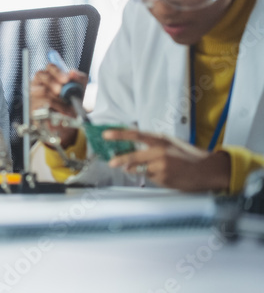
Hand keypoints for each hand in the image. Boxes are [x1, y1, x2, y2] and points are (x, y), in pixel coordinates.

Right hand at [30, 64, 87, 145]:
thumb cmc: (72, 102)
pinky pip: (40, 105)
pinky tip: (61, 111)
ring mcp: (34, 94)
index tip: (66, 79)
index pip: (50, 66)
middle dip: (53, 83)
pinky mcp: (32, 106)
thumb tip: (72, 72)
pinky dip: (53, 109)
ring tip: (67, 106)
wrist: (69, 121)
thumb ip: (79, 79)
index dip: (57, 71)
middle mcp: (39, 82)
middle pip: (41, 75)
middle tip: (61, 91)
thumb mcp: (79, 89)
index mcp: (51, 75)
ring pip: (42, 90)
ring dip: (56, 99)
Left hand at [105, 129, 230, 191]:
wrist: (208, 170)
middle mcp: (159, 152)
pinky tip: (166, 175)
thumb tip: (133, 148)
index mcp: (161, 140)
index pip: (135, 135)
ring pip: (140, 169)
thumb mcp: (172, 144)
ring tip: (156, 167)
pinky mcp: (163, 179)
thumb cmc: (190, 156)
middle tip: (111, 162)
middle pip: (132, 157)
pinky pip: (150, 178)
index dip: (119, 134)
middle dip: (120, 160)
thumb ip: (153, 145)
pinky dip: (153, 176)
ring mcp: (160, 167)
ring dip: (139, 170)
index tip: (106, 135)